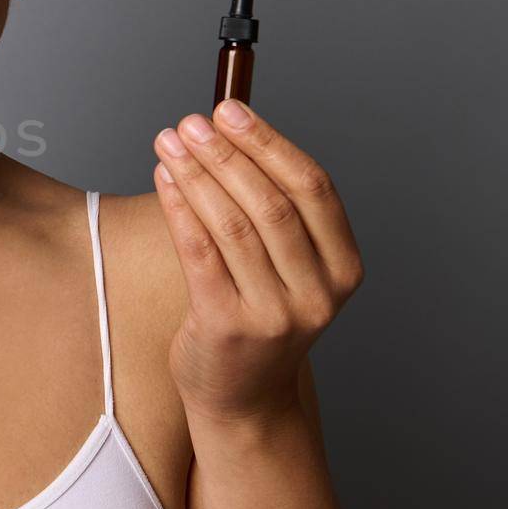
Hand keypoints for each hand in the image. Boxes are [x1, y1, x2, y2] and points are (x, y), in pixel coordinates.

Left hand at [151, 99, 364, 429]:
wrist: (245, 398)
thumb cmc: (258, 317)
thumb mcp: (287, 268)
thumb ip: (272, 209)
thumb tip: (228, 132)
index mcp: (343, 267)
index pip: (314, 188)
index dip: (270, 143)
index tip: (231, 110)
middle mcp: (318, 292)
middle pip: (272, 203)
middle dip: (228, 153)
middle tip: (192, 121)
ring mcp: (276, 314)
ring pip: (233, 225)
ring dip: (198, 174)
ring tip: (170, 141)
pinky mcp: (228, 327)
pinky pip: (201, 253)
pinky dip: (180, 208)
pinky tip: (164, 179)